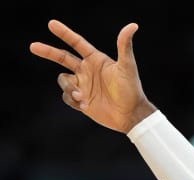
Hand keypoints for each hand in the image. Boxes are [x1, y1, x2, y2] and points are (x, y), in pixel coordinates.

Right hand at [30, 20, 156, 133]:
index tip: (52, 24)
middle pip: (62, 58)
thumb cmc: (131, 89)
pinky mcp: (81, 100)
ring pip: (63, 80)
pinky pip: (67, 97)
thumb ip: (125, 46)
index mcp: (96, 60)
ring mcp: (83, 85)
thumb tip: (133, 25)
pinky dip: (73, 100)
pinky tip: (85, 105)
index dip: (65, 33)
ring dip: (70, 88)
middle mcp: (87, 70)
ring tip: (83, 96)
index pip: (77, 43)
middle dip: (48, 52)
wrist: (130, 115)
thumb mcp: (127, 66)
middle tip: (33, 46)